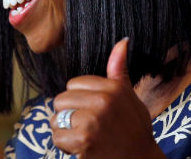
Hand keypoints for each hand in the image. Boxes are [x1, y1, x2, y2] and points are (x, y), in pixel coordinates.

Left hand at [50, 38, 165, 157]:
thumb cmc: (133, 129)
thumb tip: (122, 41)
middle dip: (68, 115)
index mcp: (113, 88)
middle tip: (87, 126)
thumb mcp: (129, 97)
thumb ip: (119, 71)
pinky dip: (65, 145)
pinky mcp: (84, 140)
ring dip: (65, 130)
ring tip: (84, 136)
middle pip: (61, 100)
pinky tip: (81, 147)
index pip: (73, 84)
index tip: (94, 111)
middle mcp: (103, 101)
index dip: (79, 100)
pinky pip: (57, 137)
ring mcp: (93, 120)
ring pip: (56, 118)